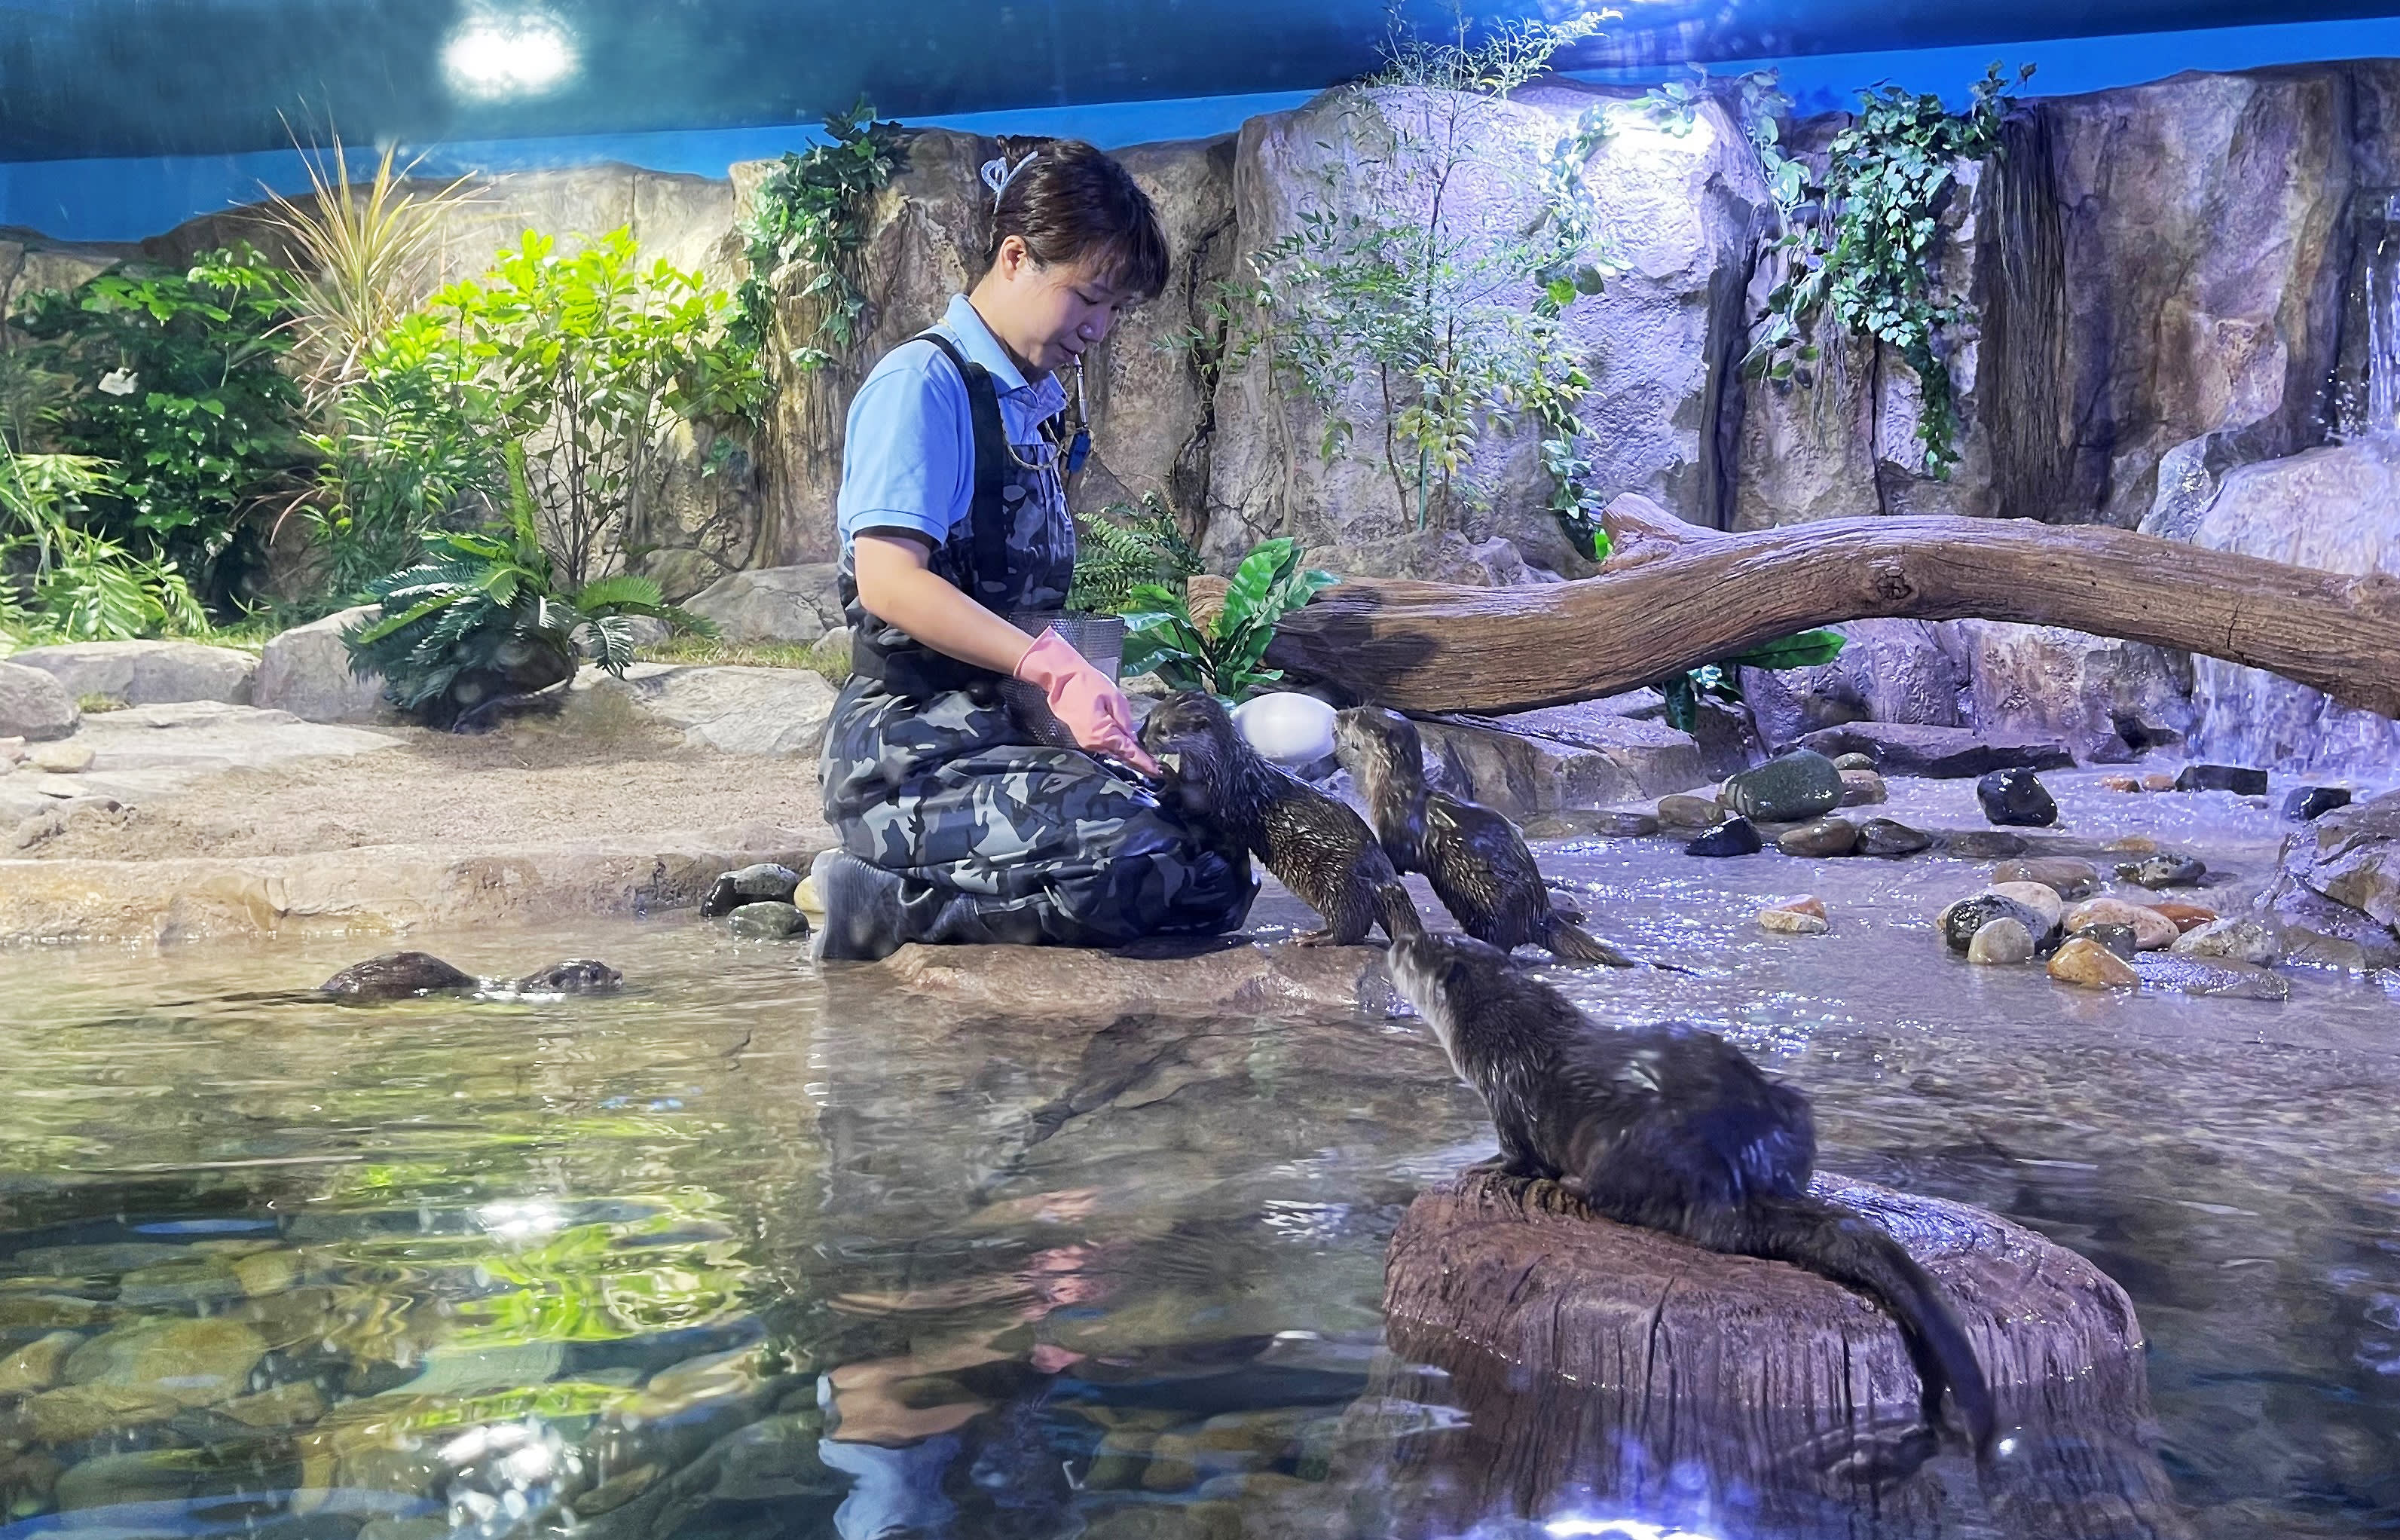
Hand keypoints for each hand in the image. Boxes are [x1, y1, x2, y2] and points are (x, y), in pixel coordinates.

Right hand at [1013, 629, 1161, 774]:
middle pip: (1121, 754)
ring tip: (1143, 754)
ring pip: (1112, 750)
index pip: (1129, 752)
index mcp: (1103, 734)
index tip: (1157, 771)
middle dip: (1137, 759)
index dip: (1144, 762)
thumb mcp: (1114, 698)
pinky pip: (1103, 744)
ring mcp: (1087, 742)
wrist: (1061, 680)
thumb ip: (1125, 720)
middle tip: (1156, 766)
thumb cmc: (1088, 685)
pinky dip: (1115, 745)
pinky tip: (1124, 741)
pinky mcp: (1083, 738)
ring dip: (1125, 751)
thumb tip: (1133, 738)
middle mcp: (1094, 743)